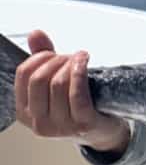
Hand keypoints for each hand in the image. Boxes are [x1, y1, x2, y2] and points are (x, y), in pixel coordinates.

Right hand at [15, 30, 130, 154]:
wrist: (103, 130)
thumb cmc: (77, 105)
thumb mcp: (55, 84)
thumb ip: (43, 58)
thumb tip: (35, 34)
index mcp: (25, 112)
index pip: (23, 75)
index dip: (39, 57)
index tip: (53, 52)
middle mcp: (38, 122)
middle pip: (39, 79)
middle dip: (56, 60)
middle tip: (70, 56)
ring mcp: (60, 126)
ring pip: (59, 84)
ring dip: (71, 64)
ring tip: (81, 59)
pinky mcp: (82, 124)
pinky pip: (77, 93)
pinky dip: (80, 72)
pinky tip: (85, 61)